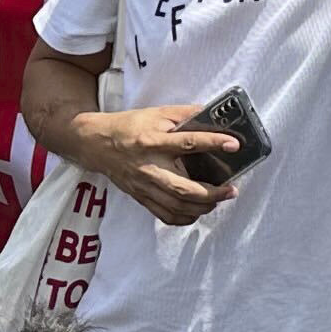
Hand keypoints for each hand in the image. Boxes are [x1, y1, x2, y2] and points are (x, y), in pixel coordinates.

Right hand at [82, 106, 245, 225]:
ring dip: (202, 207)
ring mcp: (144, 186)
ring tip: (219, 200)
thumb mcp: (157, 113)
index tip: (234, 145)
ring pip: (176, 206)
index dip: (212, 143)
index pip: (187, 143)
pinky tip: (197, 211)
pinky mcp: (140, 197)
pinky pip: (164, 215)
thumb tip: (212, 114)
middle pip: (183, 188)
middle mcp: (149, 167)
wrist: (97, 143)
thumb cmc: (129, 126)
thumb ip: (185, 114)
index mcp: (153, 141)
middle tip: (231, 190)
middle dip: (212, 193)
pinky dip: (184, 218)